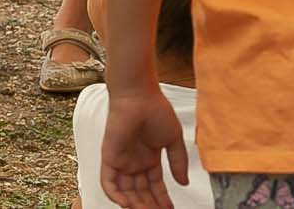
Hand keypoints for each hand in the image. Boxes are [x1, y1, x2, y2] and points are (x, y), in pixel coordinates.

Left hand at [98, 82, 190, 208]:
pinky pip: (109, 182)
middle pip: (141, 192)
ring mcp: (121, 161)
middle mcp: (134, 162)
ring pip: (126, 191)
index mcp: (149, 158)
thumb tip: (184, 183)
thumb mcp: (173, 139)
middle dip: (150, 205)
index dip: (162, 199)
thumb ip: (178, 162)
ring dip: (136, 204)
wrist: (139, 96)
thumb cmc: (155, 110)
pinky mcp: (109, 158)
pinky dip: (115, 195)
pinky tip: (127, 204)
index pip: (154, 186)